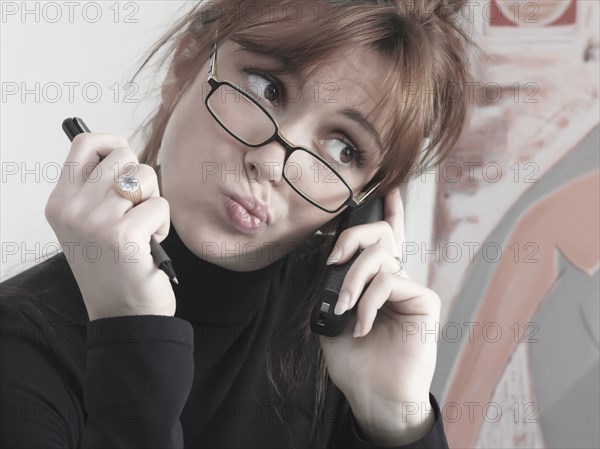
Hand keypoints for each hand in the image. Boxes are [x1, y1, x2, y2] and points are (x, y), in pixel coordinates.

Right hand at [45, 133, 174, 320]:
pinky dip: (162, 225)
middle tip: (136, 210)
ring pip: (146, 176)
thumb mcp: (88, 226)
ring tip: (142, 230)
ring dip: (153, 202)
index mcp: (60, 203)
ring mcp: (96, 222)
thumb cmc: (113, 268)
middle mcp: (73, 209)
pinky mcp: (123, 235)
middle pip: (124, 155)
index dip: (112, 143)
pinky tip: (149, 246)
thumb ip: (96, 190)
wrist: (123, 315)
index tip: (126, 160)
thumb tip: (121, 151)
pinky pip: (160, 205)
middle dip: (141, 179)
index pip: (84, 144)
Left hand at [318, 188, 439, 439]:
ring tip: (346, 309)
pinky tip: (364, 326)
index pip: (384, 239)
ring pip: (381, 256)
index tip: (389, 187)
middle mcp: (396, 279)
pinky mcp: (424, 301)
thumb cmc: (355, 361)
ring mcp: (411, 288)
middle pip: (381, 234)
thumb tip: (335, 262)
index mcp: (376, 282)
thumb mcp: (334, 318)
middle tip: (334, 261)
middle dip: (353, 238)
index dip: (390, 211)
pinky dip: (370, 301)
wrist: (373, 396)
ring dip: (354, 281)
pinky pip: (390, 281)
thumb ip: (337, 287)